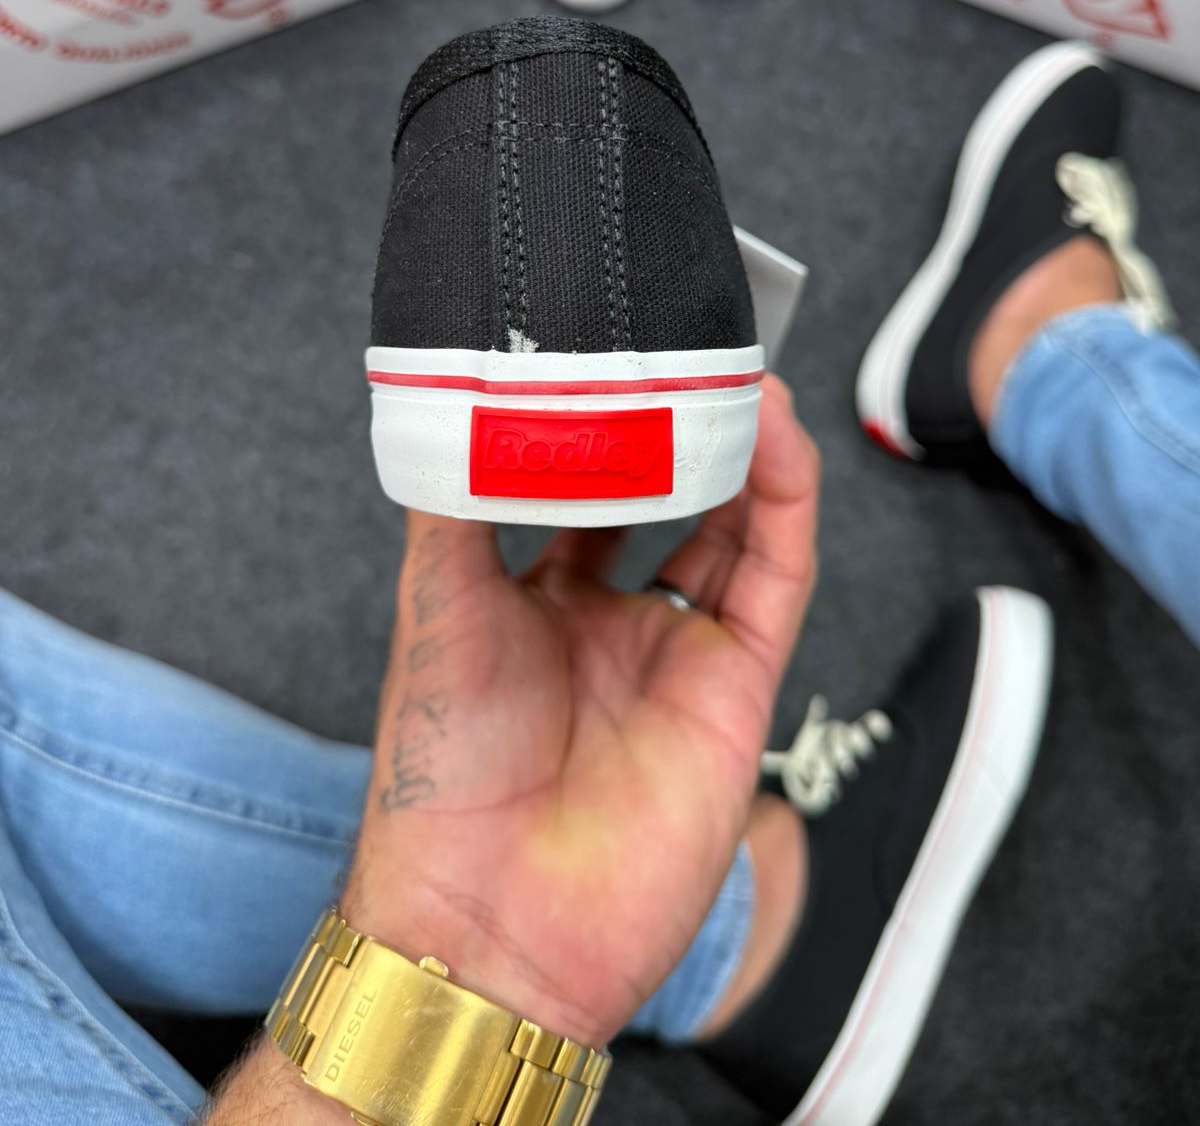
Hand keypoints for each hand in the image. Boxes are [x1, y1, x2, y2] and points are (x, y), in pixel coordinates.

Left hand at [342, 375, 818, 1048]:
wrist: (488, 919)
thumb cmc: (440, 776)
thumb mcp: (435, 614)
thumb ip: (451, 513)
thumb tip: (457, 410)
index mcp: (539, 604)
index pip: (592, 493)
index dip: (611, 425)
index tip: (616, 354)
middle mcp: (615, 622)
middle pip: (677, 501)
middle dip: (691, 429)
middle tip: (694, 352)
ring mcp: (680, 653)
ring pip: (740, 527)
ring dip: (749, 449)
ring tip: (743, 374)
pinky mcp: (737, 687)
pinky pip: (776, 577)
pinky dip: (785, 502)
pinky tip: (773, 434)